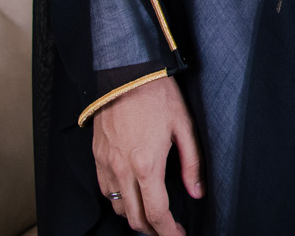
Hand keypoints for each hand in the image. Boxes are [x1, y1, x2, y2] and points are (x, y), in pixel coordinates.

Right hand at [92, 74, 202, 235]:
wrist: (125, 74)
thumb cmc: (156, 96)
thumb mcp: (183, 127)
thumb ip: (192, 163)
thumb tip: (197, 191)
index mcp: (147, 165)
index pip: (157, 213)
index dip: (169, 232)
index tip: (179, 235)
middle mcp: (123, 170)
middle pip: (135, 218)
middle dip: (153, 230)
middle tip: (168, 229)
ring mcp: (106, 165)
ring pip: (118, 207)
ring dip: (135, 217)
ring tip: (152, 215)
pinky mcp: (97, 158)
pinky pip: (105, 190)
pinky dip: (119, 200)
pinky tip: (132, 195)